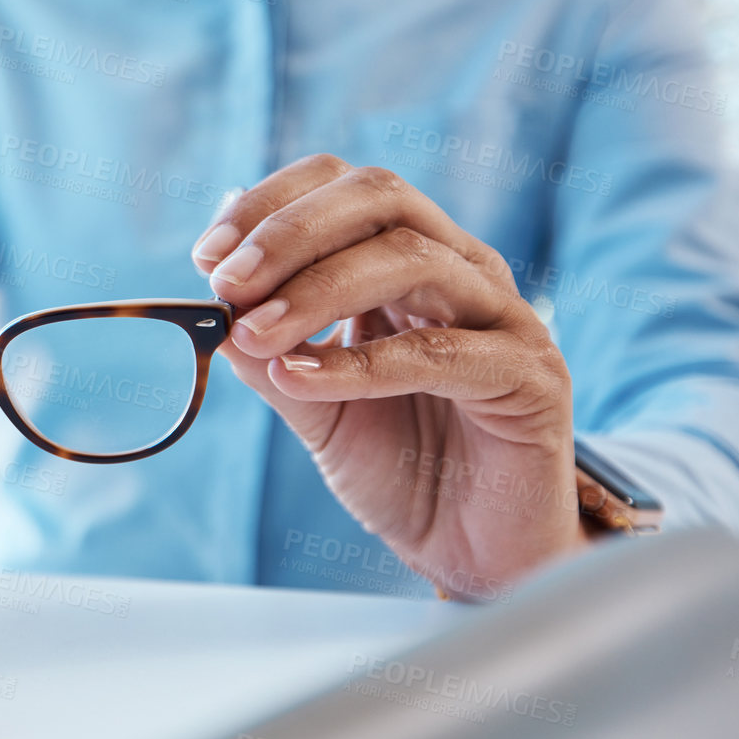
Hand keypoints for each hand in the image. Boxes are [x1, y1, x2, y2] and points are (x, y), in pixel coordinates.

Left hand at [192, 155, 586, 596]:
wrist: (475, 553)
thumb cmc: (404, 470)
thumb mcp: (316, 405)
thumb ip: (272, 353)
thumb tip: (209, 309)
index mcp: (412, 258)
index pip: (343, 186)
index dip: (271, 205)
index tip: (207, 254)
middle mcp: (463, 269)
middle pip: (380, 198)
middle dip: (290, 233)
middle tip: (226, 283)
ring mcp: (504, 316)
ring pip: (410, 259)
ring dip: (316, 290)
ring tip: (255, 334)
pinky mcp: (531, 375)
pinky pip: (441, 351)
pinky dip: (361, 362)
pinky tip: (304, 378)